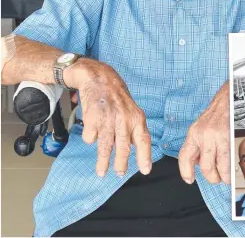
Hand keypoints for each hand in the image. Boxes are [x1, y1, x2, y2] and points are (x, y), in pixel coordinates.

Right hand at [65, 58, 151, 177]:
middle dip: (121, 164)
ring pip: (106, 147)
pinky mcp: (92, 119)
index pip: (144, 140)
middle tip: (120, 174)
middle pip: (124, 148)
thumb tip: (135, 149)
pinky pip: (90, 138)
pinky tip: (92, 131)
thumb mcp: (131, 109)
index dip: (145, 156)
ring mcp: (108, 120)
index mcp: (137, 117)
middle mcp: (124, 119)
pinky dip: (90, 138)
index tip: (145, 170)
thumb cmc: (117, 96)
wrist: (99, 78)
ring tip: (102, 173)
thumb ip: (133, 128)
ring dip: (103, 163)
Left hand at [179, 81, 230, 184]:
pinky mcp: (228, 136)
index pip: (185, 156)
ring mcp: (216, 136)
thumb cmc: (216, 113)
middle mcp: (203, 135)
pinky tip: (230, 172)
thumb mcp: (201, 127)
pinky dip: (229, 170)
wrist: (228, 99)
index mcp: (194, 133)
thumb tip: (198, 163)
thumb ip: (198, 144)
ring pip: (217, 165)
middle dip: (210, 177)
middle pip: (204, 166)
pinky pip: (228, 159)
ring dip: (222, 177)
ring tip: (224, 178)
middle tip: (215, 178)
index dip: (185, 171)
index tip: (189, 179)